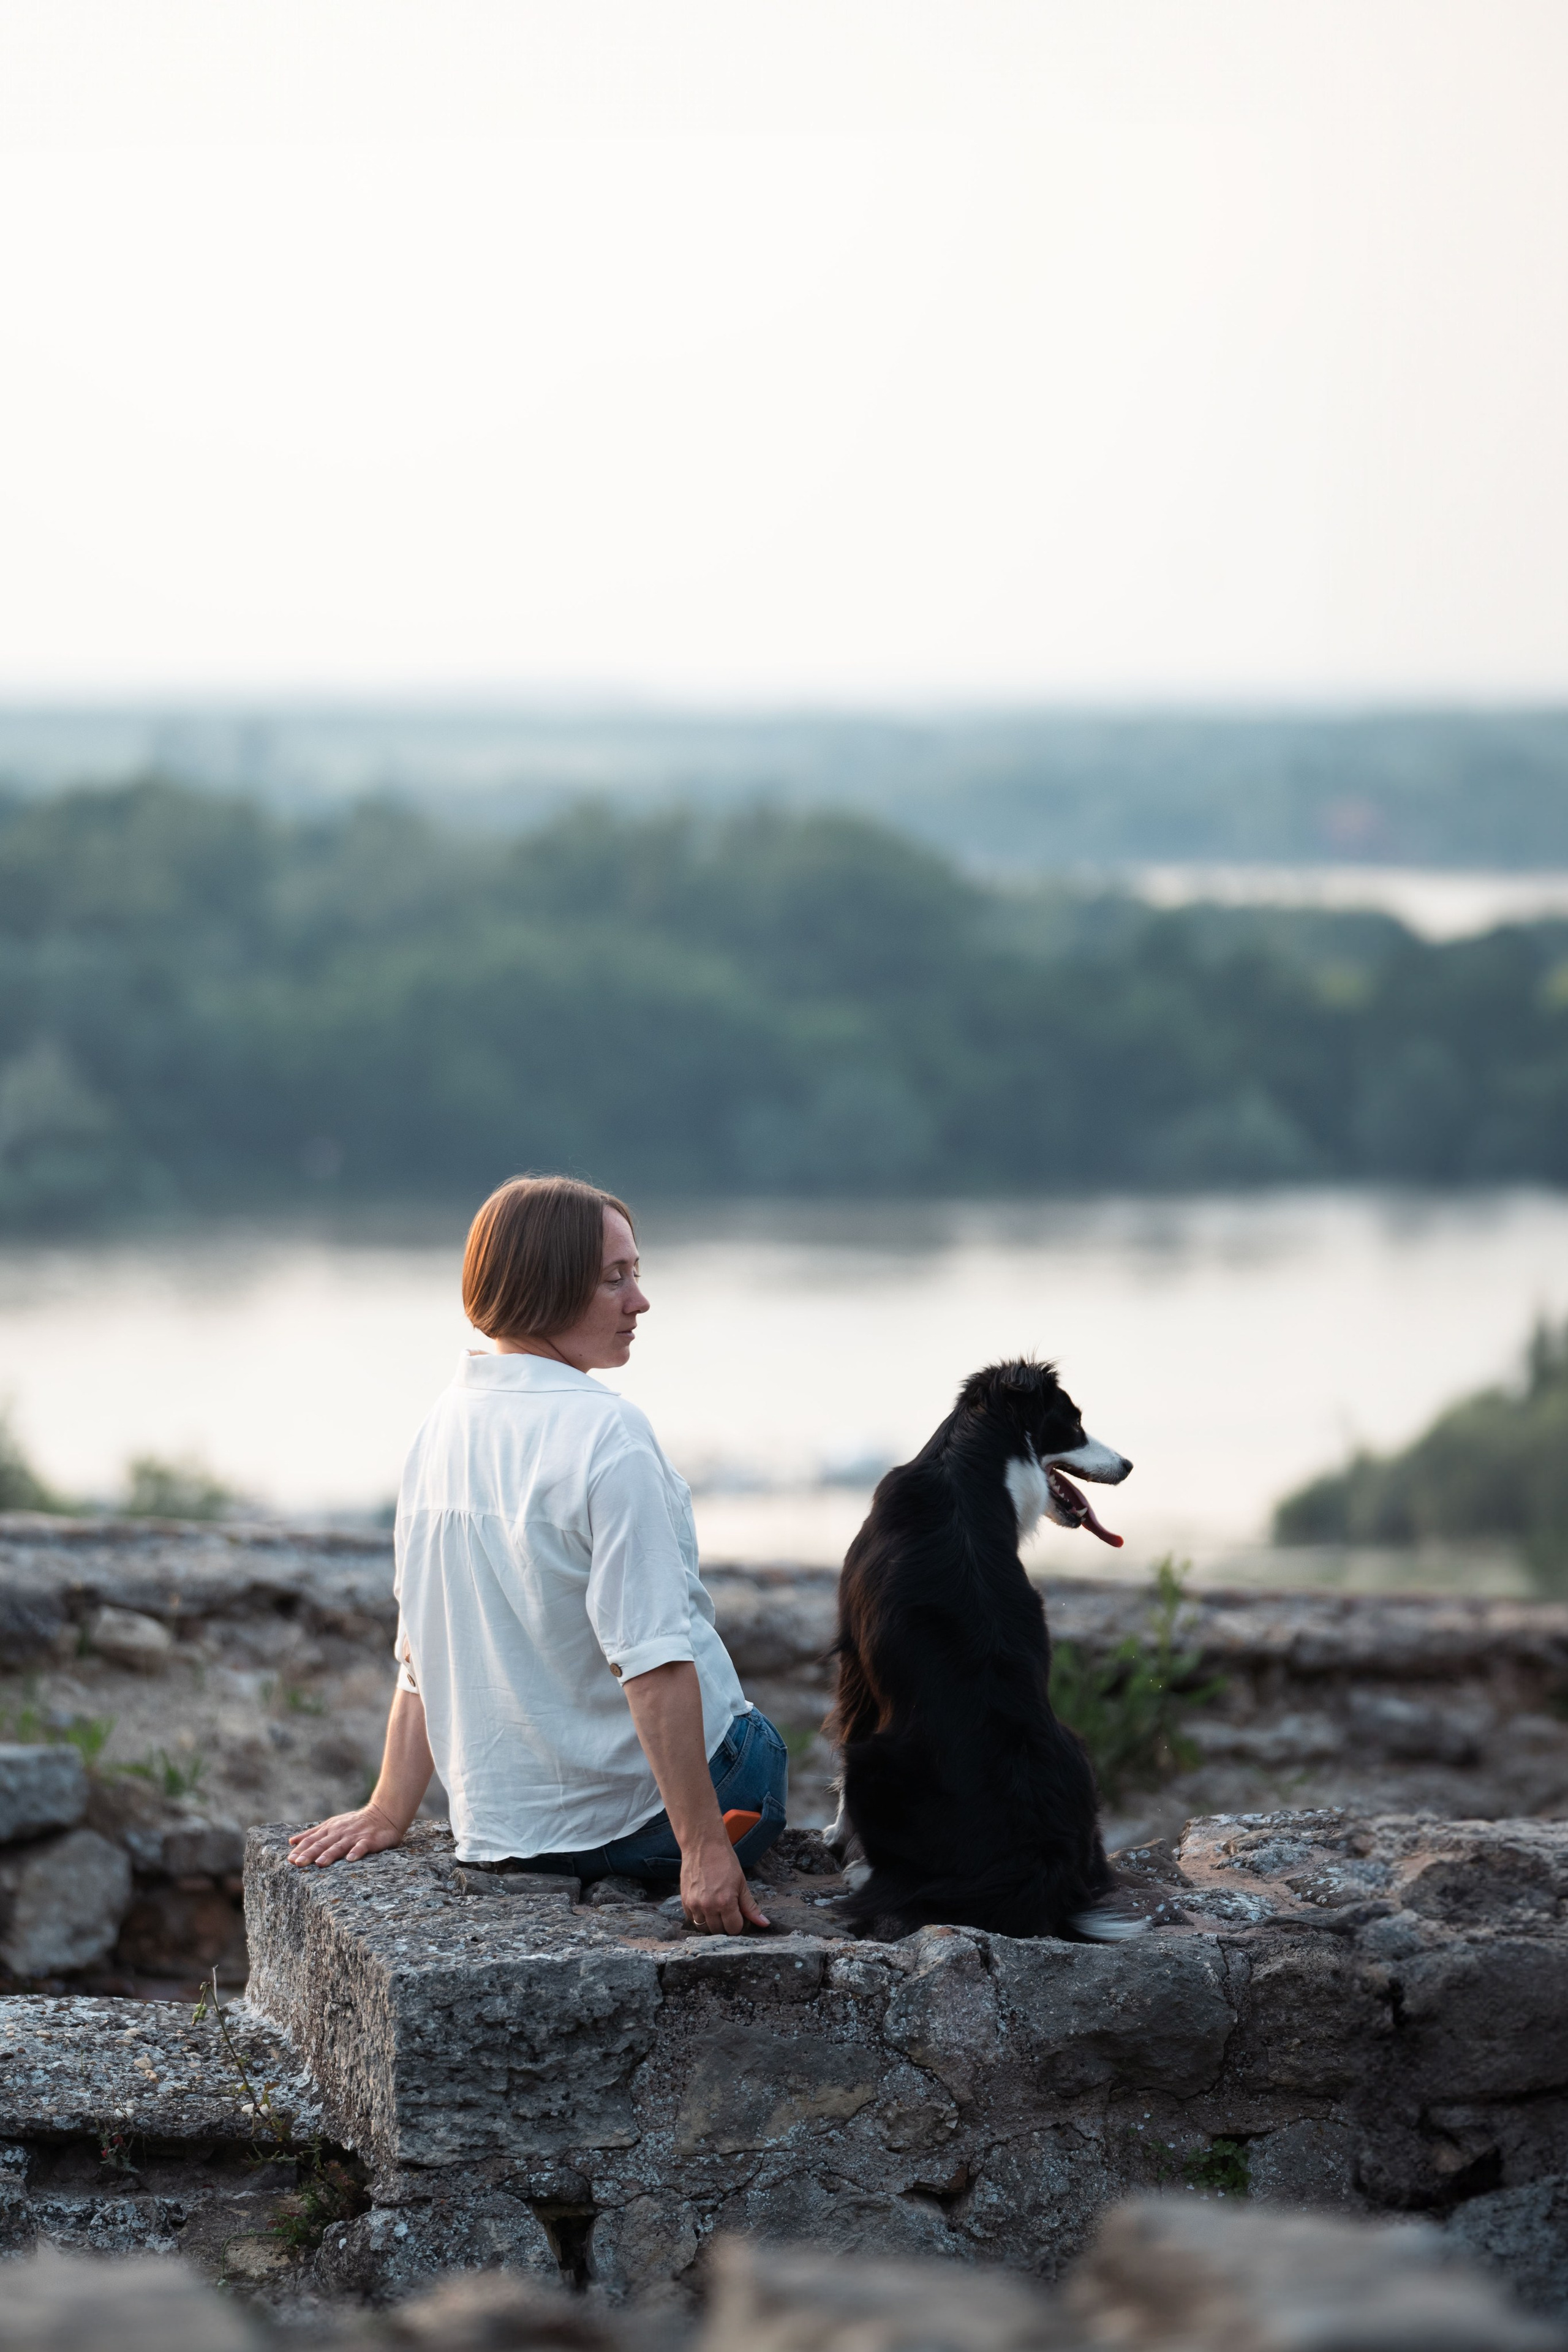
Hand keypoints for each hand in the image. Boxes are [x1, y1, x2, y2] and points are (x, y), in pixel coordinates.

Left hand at [288, 1803, 406, 1867]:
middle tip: (298, 1864)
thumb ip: (312, 1834)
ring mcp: (354, 1836)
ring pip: (339, 1846)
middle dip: (309, 1854)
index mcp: (330, 1830)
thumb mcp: (332, 1825)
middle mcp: (339, 1832)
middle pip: (322, 1844)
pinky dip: (356, 1852)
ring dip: (329, 1854)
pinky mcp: (369, 1840)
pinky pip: (362, 1846)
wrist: (383, 1814)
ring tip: (320, 1863)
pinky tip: (351, 1859)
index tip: (290, 1860)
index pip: (312, 1840)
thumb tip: (292, 1841)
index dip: (301, 1850)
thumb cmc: (354, 1823)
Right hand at [680, 1832, 770, 1934]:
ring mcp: (694, 1904)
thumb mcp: (741, 1884)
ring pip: (704, 1928)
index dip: (738, 1923)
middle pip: (718, 1931)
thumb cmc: (725, 1861)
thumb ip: (751, 1907)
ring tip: (716, 1909)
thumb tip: (764, 1924)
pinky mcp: (684, 1900)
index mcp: (726, 1903)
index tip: (738, 1915)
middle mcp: (708, 1906)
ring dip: (711, 1922)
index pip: (734, 1929)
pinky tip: (705, 1905)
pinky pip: (692, 1919)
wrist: (703, 1845)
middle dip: (725, 1924)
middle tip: (727, 1911)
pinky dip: (699, 1916)